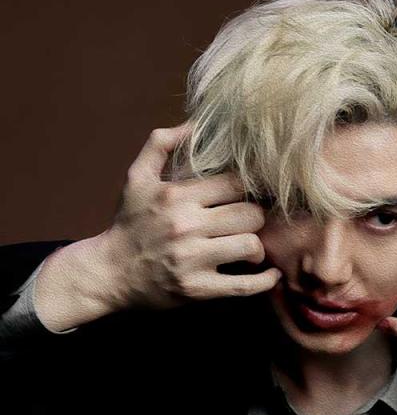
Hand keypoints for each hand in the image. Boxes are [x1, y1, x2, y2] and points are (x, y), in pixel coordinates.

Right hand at [103, 124, 281, 311]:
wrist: (108, 273)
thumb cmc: (128, 224)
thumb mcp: (137, 178)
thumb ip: (161, 145)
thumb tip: (194, 124)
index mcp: (177, 196)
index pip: (235, 184)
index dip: (247, 188)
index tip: (247, 196)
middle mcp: (186, 226)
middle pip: (250, 214)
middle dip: (254, 217)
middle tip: (248, 223)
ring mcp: (193, 260)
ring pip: (251, 246)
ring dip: (256, 248)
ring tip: (248, 247)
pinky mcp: (197, 289)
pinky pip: (244, 286)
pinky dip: (263, 282)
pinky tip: (270, 275)